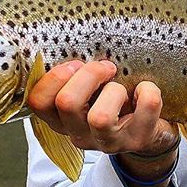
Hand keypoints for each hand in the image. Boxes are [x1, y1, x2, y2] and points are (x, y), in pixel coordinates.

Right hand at [27, 60, 178, 156]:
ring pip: (100, 117)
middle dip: (88, 75)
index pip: (38, 102)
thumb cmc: (113, 103)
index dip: (54, 77)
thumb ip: (73, 76)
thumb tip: (68, 44)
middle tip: (105, 69)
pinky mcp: (138, 140)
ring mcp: (108, 142)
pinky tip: (144, 90)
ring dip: (114, 90)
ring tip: (122, 88)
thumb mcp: (87, 92)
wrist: (149, 131)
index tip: (75, 64)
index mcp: (61, 120)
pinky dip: (148, 91)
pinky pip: (146, 106)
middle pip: (67, 103)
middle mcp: (80, 135)